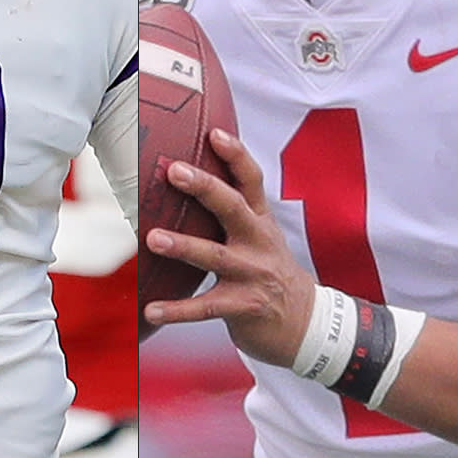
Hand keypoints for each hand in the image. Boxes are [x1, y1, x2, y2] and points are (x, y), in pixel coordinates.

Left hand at [142, 128, 315, 366]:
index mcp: (260, 221)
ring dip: (183, 246)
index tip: (215, 133)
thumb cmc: (269, 270)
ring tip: (153, 239)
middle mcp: (258, 243)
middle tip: (174, 171)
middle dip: (205, 188)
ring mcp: (252, 274)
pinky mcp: (244, 306)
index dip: (236, 155)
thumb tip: (184, 173)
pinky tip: (152, 309)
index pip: (251, 181)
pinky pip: (206, 307)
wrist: (306, 324)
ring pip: (215, 256)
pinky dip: (178, 309)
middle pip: (233, 208)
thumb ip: (231, 209)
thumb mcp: (259, 235)